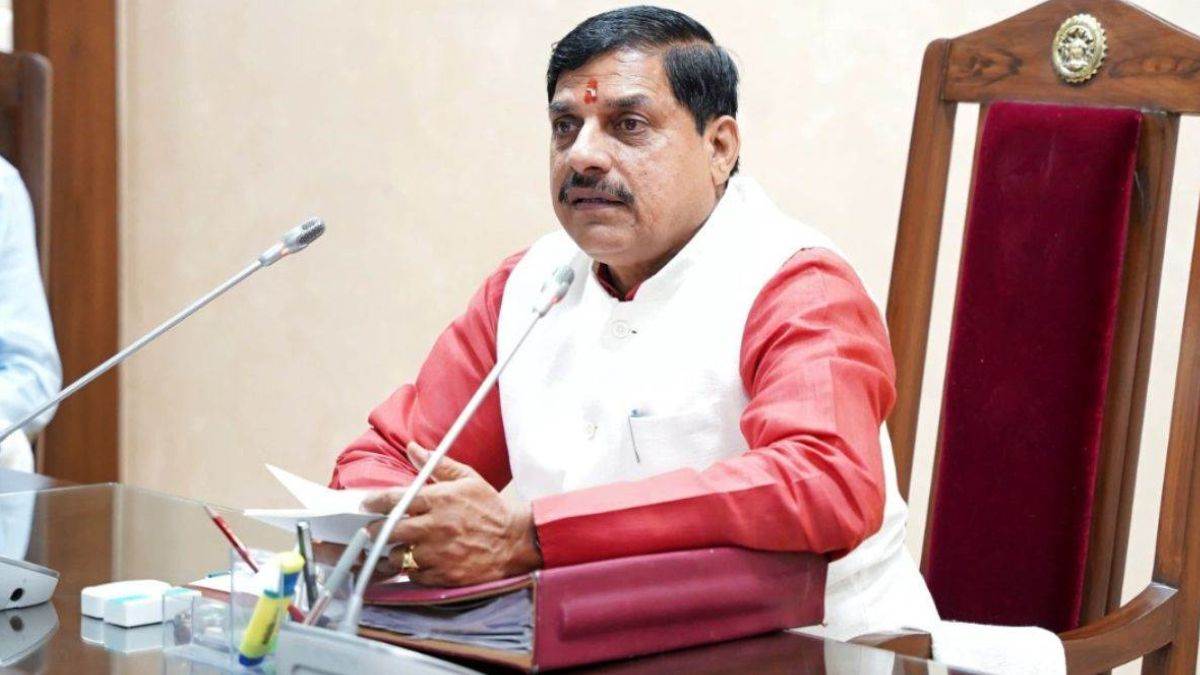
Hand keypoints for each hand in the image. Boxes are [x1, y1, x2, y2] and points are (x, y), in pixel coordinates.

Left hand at [361, 442, 542, 586]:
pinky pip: (414, 575)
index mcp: (440, 500)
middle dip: (376, 531)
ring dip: (394, 552)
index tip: (367, 505)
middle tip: (374, 530)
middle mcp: (436, 526)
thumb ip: (437, 464)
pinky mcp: (444, 575)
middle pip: (389, 531)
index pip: (395, 499)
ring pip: (398, 556)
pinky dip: (412, 569)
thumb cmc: (491, 508)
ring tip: (398, 548)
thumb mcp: (468, 479)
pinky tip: (417, 562)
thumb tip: (413, 449)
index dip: (375, 502)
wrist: (515, 541)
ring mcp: (439, 553)